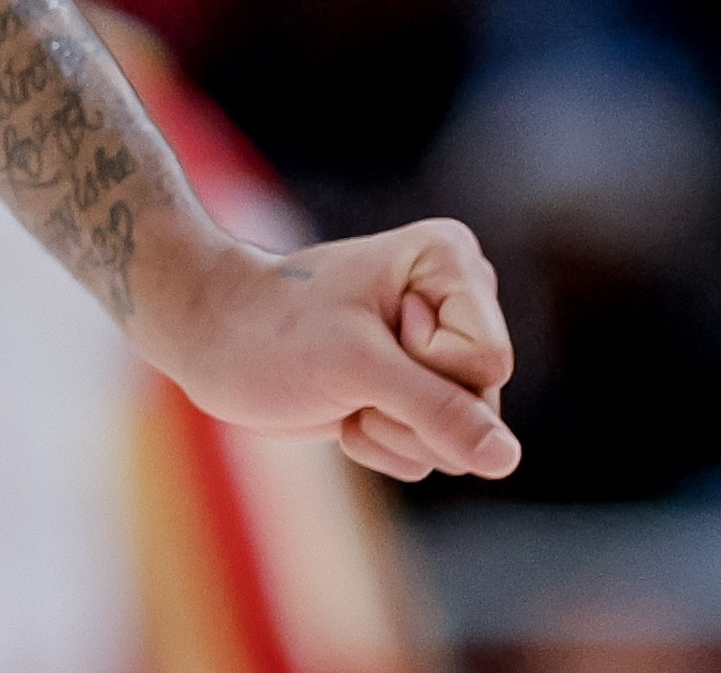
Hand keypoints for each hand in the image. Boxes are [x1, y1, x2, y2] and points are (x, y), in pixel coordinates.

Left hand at [144, 217, 519, 482]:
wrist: (213, 339)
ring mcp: (440, 348)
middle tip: (350, 370)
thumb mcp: (358, 368)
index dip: (426, 369)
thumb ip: (439, 411)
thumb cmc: (274, 333)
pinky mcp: (417, 391)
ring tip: (344, 388)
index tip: (367, 330)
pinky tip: (343, 408)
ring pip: (462, 440)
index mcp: (451, 261)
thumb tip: (506, 458)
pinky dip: (382, 444)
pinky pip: (434, 453)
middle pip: (483, 406)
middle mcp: (457, 299)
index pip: (487, 363)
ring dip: (392, 432)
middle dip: (409, 411)